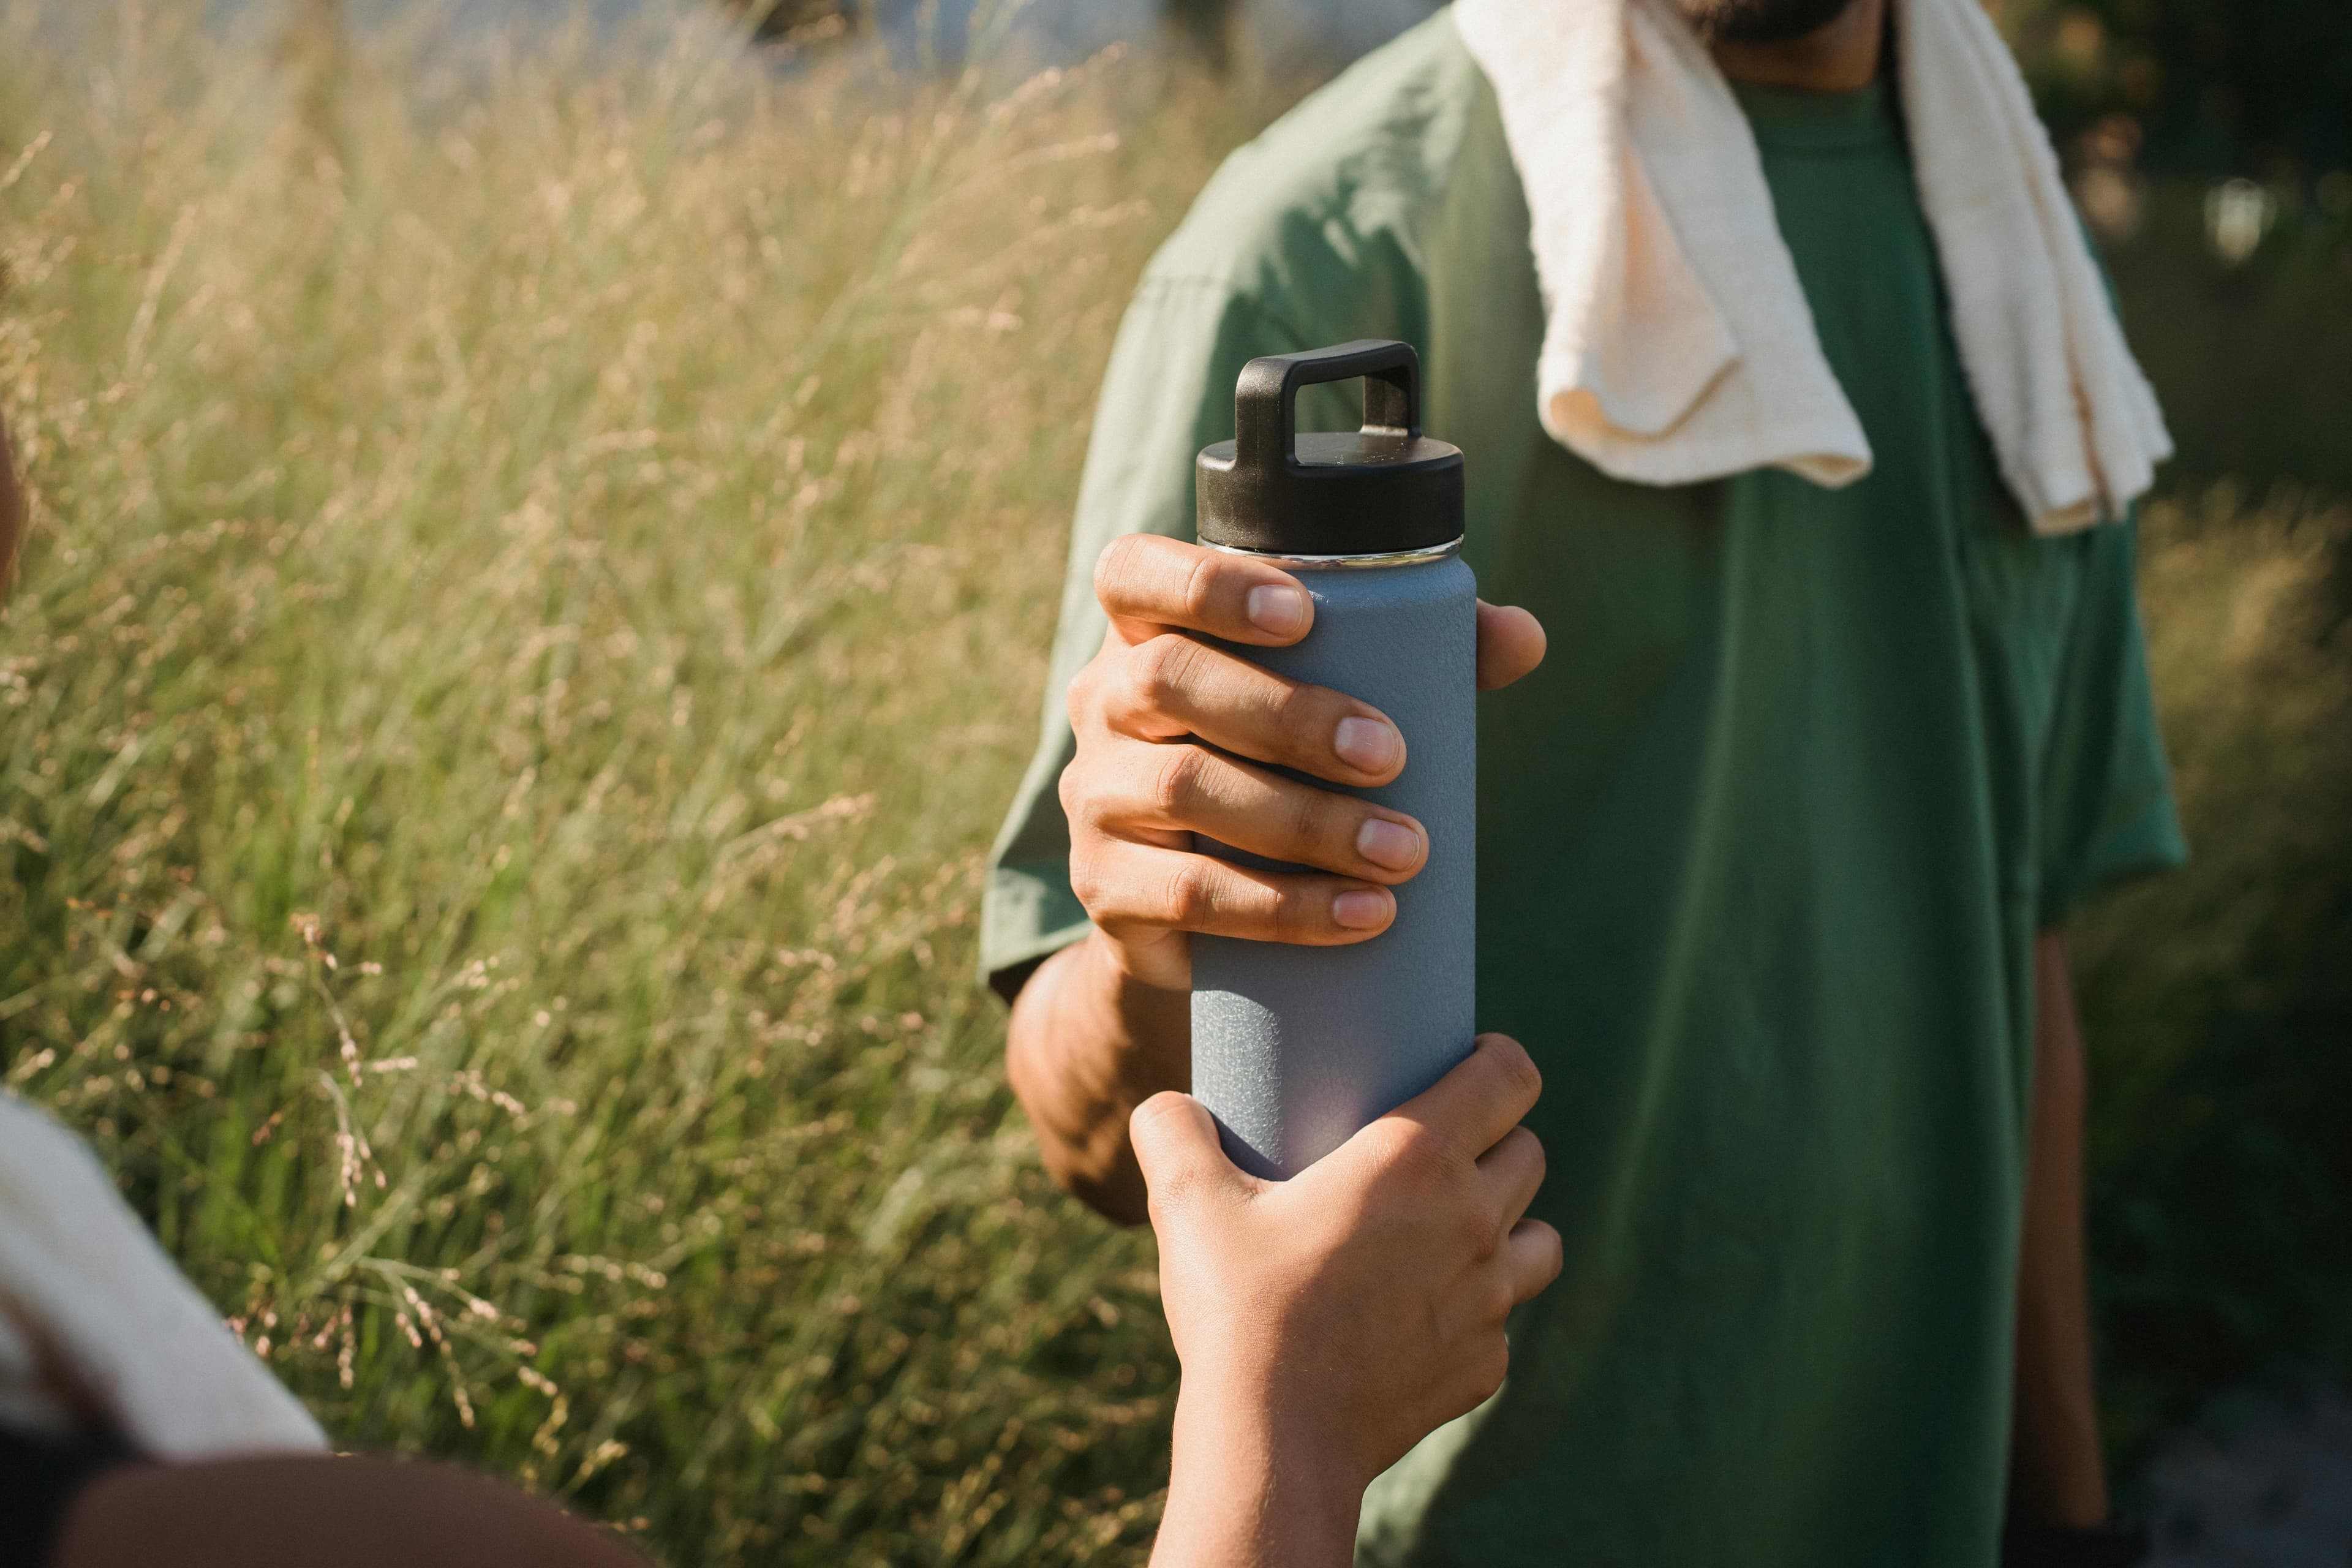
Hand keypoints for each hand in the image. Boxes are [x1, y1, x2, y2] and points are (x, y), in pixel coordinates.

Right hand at [1061, 534, 1545, 991]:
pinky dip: (1284, 906)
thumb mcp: (1331, 704)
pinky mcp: (1104, 888)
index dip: (1206, 583)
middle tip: (1391, 755)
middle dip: (1289, 714)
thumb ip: (1423, 655)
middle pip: (1168, 680)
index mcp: (1146, 632)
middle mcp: (1102, 701)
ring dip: (1306, 822)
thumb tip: (1523, 638)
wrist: (1195, 918)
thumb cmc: (1279, 770)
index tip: (1303, 614)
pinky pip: (1187, 892)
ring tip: (1405, 853)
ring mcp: (1094, 796)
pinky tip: (1362, 915)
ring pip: (1184, 788)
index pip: (1134, 573)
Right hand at [1137, 1036, 1562, 1566]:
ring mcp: (1490, 1299)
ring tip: (1458, 1231)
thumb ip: (1172, 1132)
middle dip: (1499, 1140)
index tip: (1467, 1061)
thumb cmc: (1238, 1309)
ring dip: (1511, 1226)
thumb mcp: (1187, 1203)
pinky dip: (1476, 1312)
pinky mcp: (1485, 1364)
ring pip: (1543, 1239)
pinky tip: (1424, 1316)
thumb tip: (1166, 1106)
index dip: (1498, 1059)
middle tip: (1443, 1149)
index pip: (1510, 1076)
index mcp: (1417, 1158)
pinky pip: (1504, 1322)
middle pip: (1530, 1153)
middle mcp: (1473, 1220)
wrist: (1274, 1439)